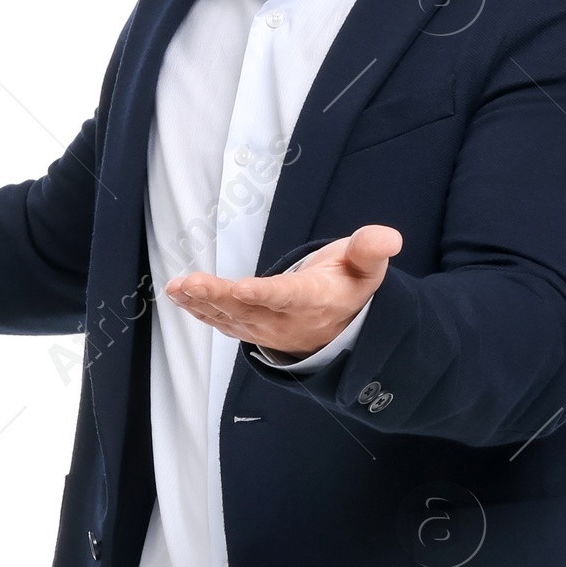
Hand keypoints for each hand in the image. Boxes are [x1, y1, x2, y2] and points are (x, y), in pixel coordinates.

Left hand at [166, 222, 401, 357]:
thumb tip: (389, 237)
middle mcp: (285, 320)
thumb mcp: (367, 268)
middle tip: (186, 285)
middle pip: (246, 309)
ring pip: (228, 318)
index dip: (260, 294)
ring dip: (199, 303)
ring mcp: (265, 329)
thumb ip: (371, 250)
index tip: (239, 288)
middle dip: (214, 297)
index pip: (284, 297)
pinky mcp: (251, 329)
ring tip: (176, 289)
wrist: (343, 327)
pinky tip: (180, 297)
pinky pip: (223, 322)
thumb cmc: (349, 285)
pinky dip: (200, 310)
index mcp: (312, 301)